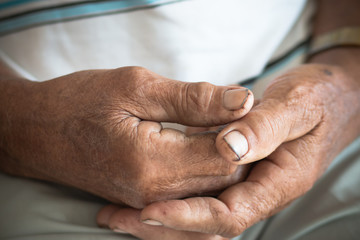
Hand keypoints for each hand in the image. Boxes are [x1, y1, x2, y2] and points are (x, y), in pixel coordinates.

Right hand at [0, 66, 253, 207]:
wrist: (37, 132)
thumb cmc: (79, 103)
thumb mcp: (136, 87)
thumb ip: (193, 99)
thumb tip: (241, 100)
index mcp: (154, 164)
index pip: (227, 155)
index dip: (243, 128)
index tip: (241, 104)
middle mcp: (156, 194)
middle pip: (225, 177)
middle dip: (238, 145)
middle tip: (232, 113)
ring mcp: (151, 202)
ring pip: (212, 187)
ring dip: (222, 156)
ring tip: (215, 125)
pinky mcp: (146, 200)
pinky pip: (192, 192)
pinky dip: (204, 167)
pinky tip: (198, 143)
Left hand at [98, 64, 359, 237]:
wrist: (330, 98)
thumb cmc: (319, 99)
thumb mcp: (298, 105)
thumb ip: (266, 126)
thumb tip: (230, 148)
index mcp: (278, 181)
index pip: (230, 215)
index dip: (188, 217)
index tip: (149, 212)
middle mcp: (259, 190)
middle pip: (208, 225)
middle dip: (163, 227)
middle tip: (118, 218)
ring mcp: (246, 183)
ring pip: (200, 213)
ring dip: (161, 217)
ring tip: (118, 213)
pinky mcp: (235, 172)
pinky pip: (201, 193)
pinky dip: (172, 198)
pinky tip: (143, 192)